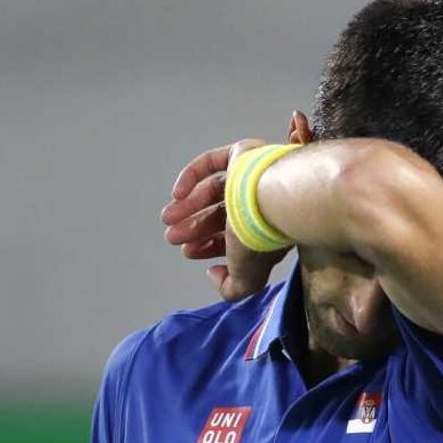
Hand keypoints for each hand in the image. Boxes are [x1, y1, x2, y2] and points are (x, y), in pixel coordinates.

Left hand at [161, 139, 290, 300]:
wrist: (274, 197)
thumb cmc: (262, 237)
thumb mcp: (247, 278)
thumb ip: (231, 288)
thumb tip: (214, 274)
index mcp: (268, 230)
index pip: (236, 237)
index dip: (210, 245)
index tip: (189, 251)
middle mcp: (262, 203)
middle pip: (222, 214)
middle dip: (195, 228)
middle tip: (173, 236)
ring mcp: (253, 177)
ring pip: (215, 190)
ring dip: (189, 206)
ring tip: (168, 218)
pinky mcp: (243, 154)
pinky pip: (212, 162)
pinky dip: (192, 177)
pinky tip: (178, 193)